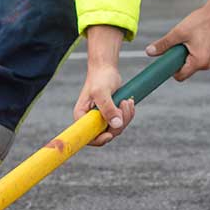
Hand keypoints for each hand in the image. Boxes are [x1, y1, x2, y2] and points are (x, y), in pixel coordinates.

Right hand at [73, 25, 136, 146]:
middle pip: (106, 134)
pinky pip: (121, 122)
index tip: (109, 134)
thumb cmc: (100, 78)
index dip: (99, 140)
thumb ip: (108, 109)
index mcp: (81, 117)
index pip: (88, 137)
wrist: (106, 69)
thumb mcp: (102, 92)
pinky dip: (128, 114)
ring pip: (116, 129)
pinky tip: (128, 102)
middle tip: (124, 104)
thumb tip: (116, 125)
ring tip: (126, 101)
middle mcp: (90, 120)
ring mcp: (101, 119)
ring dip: (126, 116)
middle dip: (118, 123)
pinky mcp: (111, 116)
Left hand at [145, 0, 209, 80]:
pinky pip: (201, 59)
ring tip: (192, 39)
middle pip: (186, 70)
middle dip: (180, 59)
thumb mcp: (179, 32)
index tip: (168, 57)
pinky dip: (197, 52)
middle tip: (181, 43)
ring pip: (194, 64)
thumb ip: (164, 44)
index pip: (180, 76)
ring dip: (189, 55)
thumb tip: (148, 52)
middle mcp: (208, 65)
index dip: (171, 69)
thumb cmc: (202, 20)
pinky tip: (199, 39)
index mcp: (199, 62)